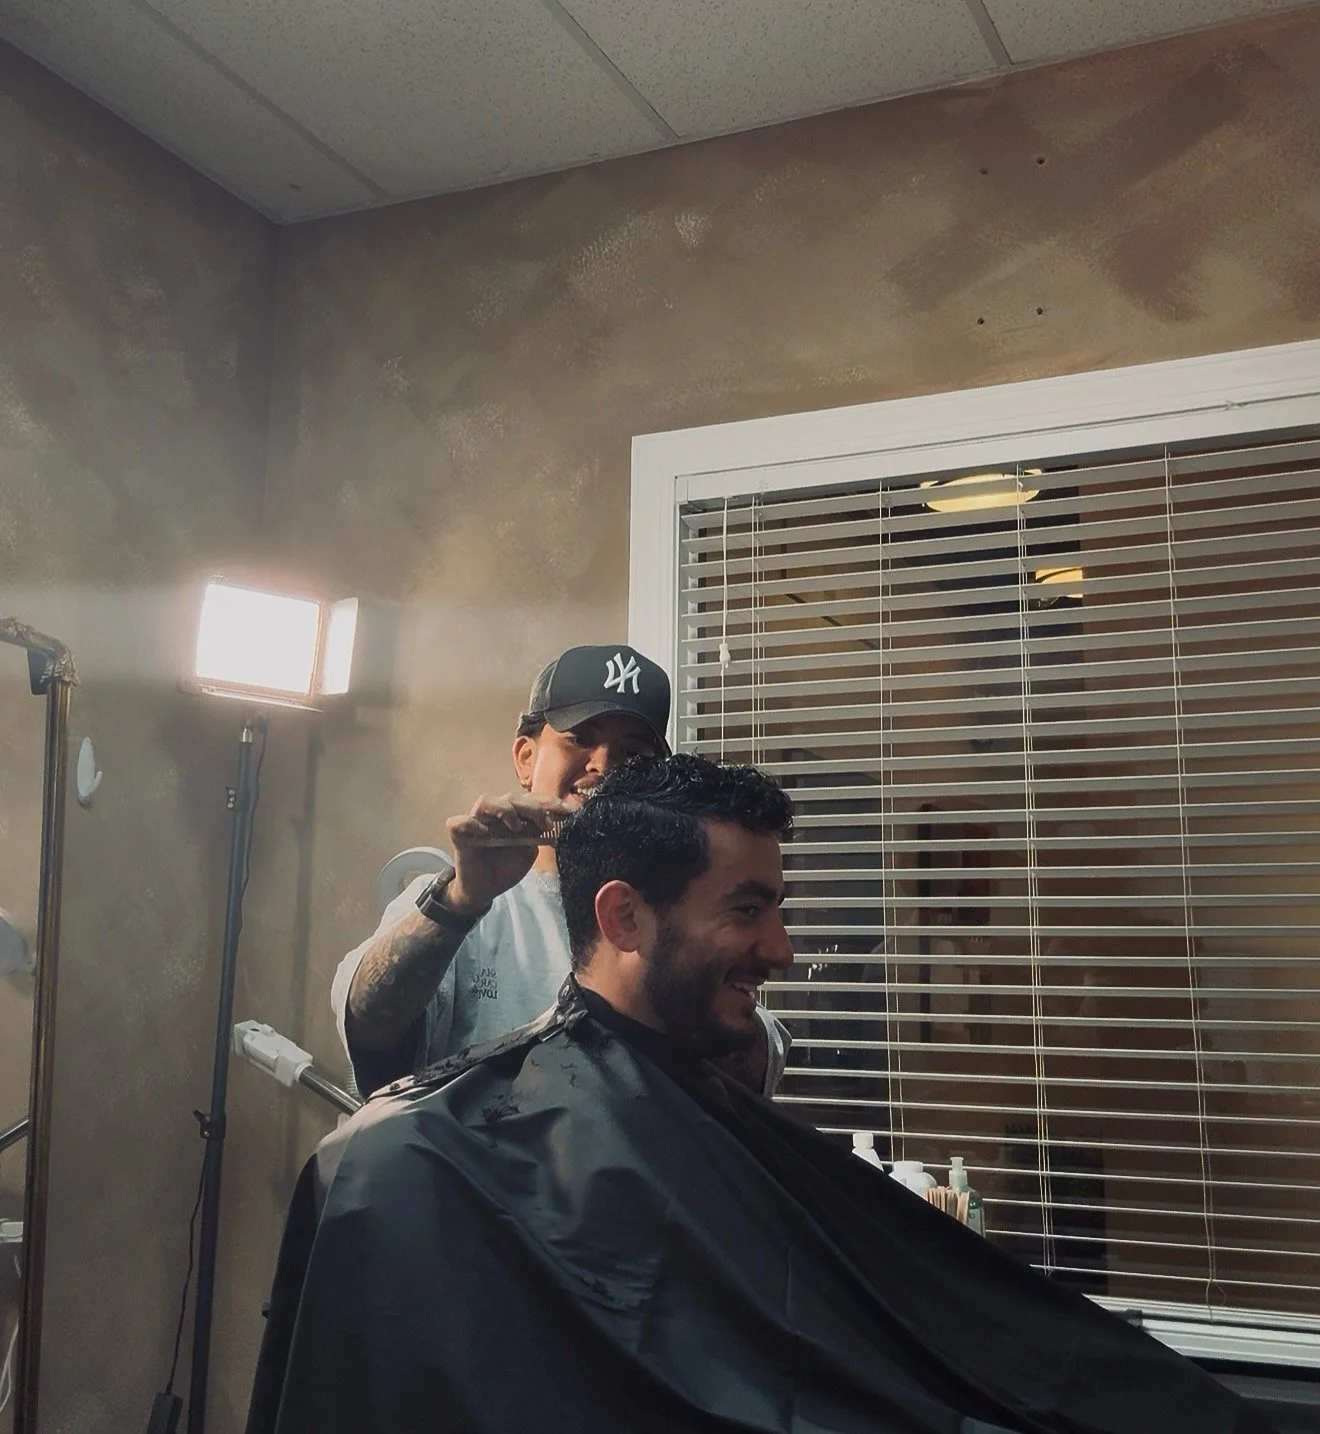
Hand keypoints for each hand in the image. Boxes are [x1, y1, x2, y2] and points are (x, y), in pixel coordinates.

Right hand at [444, 792, 576, 913]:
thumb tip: (558, 820)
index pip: (530, 800)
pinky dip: (471, 824)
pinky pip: (459, 822)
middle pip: (511, 797)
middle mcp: (495, 814)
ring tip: (517, 827)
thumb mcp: (528, 851)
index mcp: (514, 815)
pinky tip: (484, 833)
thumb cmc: (506, 867)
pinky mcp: (459, 835)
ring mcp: (476, 822)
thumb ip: (538, 835)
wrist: (485, 890)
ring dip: (505, 810)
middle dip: (532, 807)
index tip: (567, 810)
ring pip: (486, 801)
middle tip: (545, 823)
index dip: (548, 802)